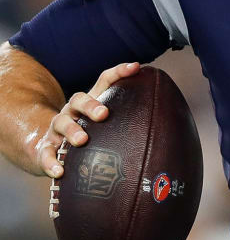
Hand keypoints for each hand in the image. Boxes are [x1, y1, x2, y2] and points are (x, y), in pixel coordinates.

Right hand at [36, 62, 140, 177]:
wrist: (49, 148)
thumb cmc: (90, 136)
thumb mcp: (108, 125)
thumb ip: (132, 121)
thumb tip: (174, 126)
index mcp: (91, 103)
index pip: (105, 81)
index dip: (119, 72)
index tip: (137, 67)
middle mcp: (72, 112)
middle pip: (79, 99)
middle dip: (91, 105)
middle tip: (104, 114)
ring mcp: (56, 130)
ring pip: (61, 123)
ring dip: (71, 131)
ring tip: (83, 140)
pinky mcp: (44, 149)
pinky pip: (45, 155)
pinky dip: (51, 162)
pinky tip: (60, 172)